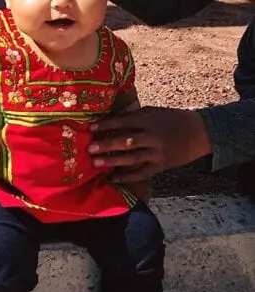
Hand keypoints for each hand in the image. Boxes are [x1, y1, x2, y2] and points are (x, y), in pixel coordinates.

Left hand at [88, 107, 211, 183]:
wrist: (200, 133)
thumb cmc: (173, 119)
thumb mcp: (155, 112)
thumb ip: (135, 116)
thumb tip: (111, 120)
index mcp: (150, 120)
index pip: (123, 122)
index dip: (106, 125)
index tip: (90, 128)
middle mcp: (153, 136)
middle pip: (126, 141)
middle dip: (107, 145)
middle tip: (90, 148)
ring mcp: (158, 152)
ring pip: (132, 159)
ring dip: (113, 161)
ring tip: (96, 163)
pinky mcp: (162, 165)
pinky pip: (142, 172)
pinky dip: (127, 177)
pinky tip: (113, 178)